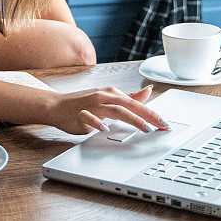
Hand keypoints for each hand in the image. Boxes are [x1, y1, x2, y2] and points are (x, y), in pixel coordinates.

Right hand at [49, 85, 167, 134]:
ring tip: (145, 129)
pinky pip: (90, 118)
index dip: (152, 113)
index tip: (165, 123)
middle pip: (128, 105)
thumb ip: (129, 98)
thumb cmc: (83, 103)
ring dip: (131, 119)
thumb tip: (149, 91)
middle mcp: (103, 96)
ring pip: (115, 110)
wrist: (56, 106)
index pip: (135, 103)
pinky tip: (106, 129)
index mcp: (112, 93)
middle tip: (161, 126)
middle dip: (147, 116)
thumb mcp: (108, 99)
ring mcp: (91, 105)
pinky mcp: (80, 114)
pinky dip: (98, 123)